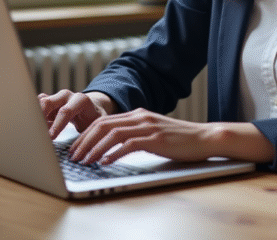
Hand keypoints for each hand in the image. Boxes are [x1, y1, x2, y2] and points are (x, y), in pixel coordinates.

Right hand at [38, 90, 117, 139]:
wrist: (92, 109)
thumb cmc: (95, 119)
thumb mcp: (98, 125)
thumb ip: (94, 133)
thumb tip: (90, 151)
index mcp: (80, 100)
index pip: (66, 111)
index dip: (57, 125)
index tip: (50, 138)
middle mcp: (66, 96)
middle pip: (48, 103)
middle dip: (40, 118)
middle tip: (36, 135)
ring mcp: (56, 97)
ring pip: (39, 102)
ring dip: (35, 117)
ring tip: (34, 133)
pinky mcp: (48, 101)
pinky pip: (36, 104)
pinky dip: (34, 115)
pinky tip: (35, 128)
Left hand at [68, 107, 274, 165]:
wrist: (203, 137)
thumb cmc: (178, 139)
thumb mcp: (152, 133)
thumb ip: (134, 135)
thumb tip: (110, 148)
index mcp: (137, 114)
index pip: (104, 121)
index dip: (86, 134)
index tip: (75, 148)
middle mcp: (140, 116)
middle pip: (103, 125)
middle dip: (84, 141)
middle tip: (73, 156)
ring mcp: (147, 126)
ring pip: (112, 134)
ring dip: (95, 148)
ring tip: (84, 161)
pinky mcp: (155, 138)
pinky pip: (129, 144)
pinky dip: (113, 153)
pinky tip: (105, 162)